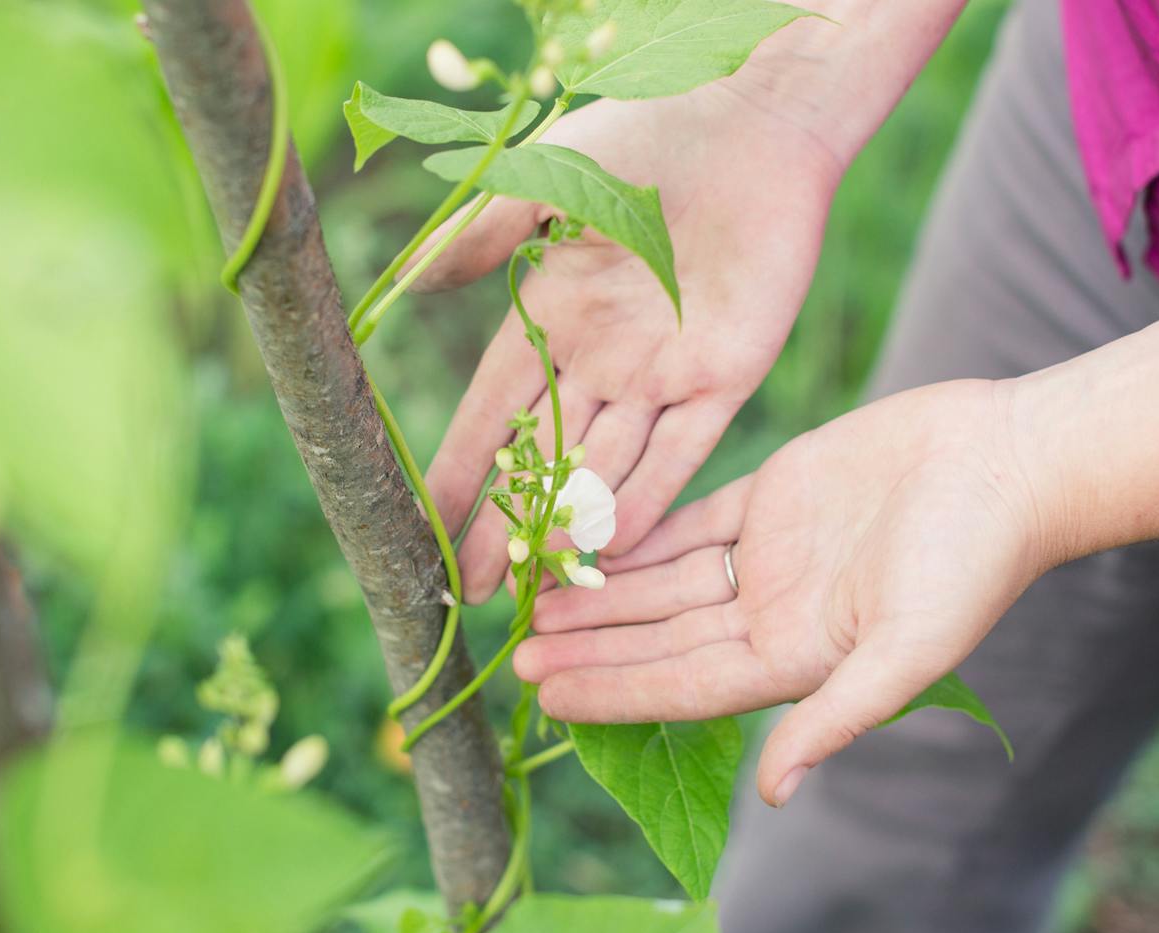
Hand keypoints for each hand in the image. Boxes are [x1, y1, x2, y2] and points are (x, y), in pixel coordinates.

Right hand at [416, 85, 845, 601]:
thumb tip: (408, 284)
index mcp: (550, 315)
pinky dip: (651, 498)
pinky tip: (616, 547)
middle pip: (545, 458)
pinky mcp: (727, 376)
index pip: (493, 412)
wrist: (751, 113)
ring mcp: (663, 373)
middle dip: (508, 526)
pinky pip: (683, 452)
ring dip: (573, 528)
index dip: (460, 469)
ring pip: (609, 468)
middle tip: (474, 593)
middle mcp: (602, 358)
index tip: (423, 524)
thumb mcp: (545, 180)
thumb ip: (482, 236)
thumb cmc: (643, 131)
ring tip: (537, 589)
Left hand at [511, 379, 1051, 806]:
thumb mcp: (909, 651)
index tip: (547, 695)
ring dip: (603, 590)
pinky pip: (691, 519)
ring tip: (534, 596)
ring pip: (665, 580)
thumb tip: (779, 794)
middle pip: (661, 638)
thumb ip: (837, 717)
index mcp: (798, 660)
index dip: (615, 691)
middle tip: (516, 652)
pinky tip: (588, 536)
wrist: (1013, 460)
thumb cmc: (975, 561)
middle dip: (591, 646)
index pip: (684, 686)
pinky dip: (640, 530)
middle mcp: (774, 615)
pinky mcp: (776, 495)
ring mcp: (772, 556)